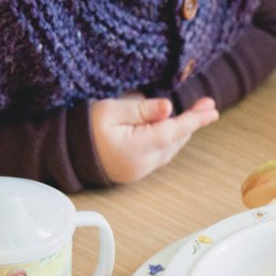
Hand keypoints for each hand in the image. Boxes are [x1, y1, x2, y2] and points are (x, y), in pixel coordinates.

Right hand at [90, 94, 218, 183]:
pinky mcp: (136, 171)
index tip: (211, 111)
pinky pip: (161, 154)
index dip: (195, 120)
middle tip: (207, 104)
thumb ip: (142, 110)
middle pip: (175, 140)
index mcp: (136, 148)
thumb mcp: (111, 111)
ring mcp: (140, 170)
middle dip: (192, 122)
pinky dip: (170, 139)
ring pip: (170, 148)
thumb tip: (169, 108)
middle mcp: (142, 163)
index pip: (173, 131)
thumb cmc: (84, 128)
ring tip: (196, 112)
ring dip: (182, 131)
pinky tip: (174, 127)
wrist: (64, 152)